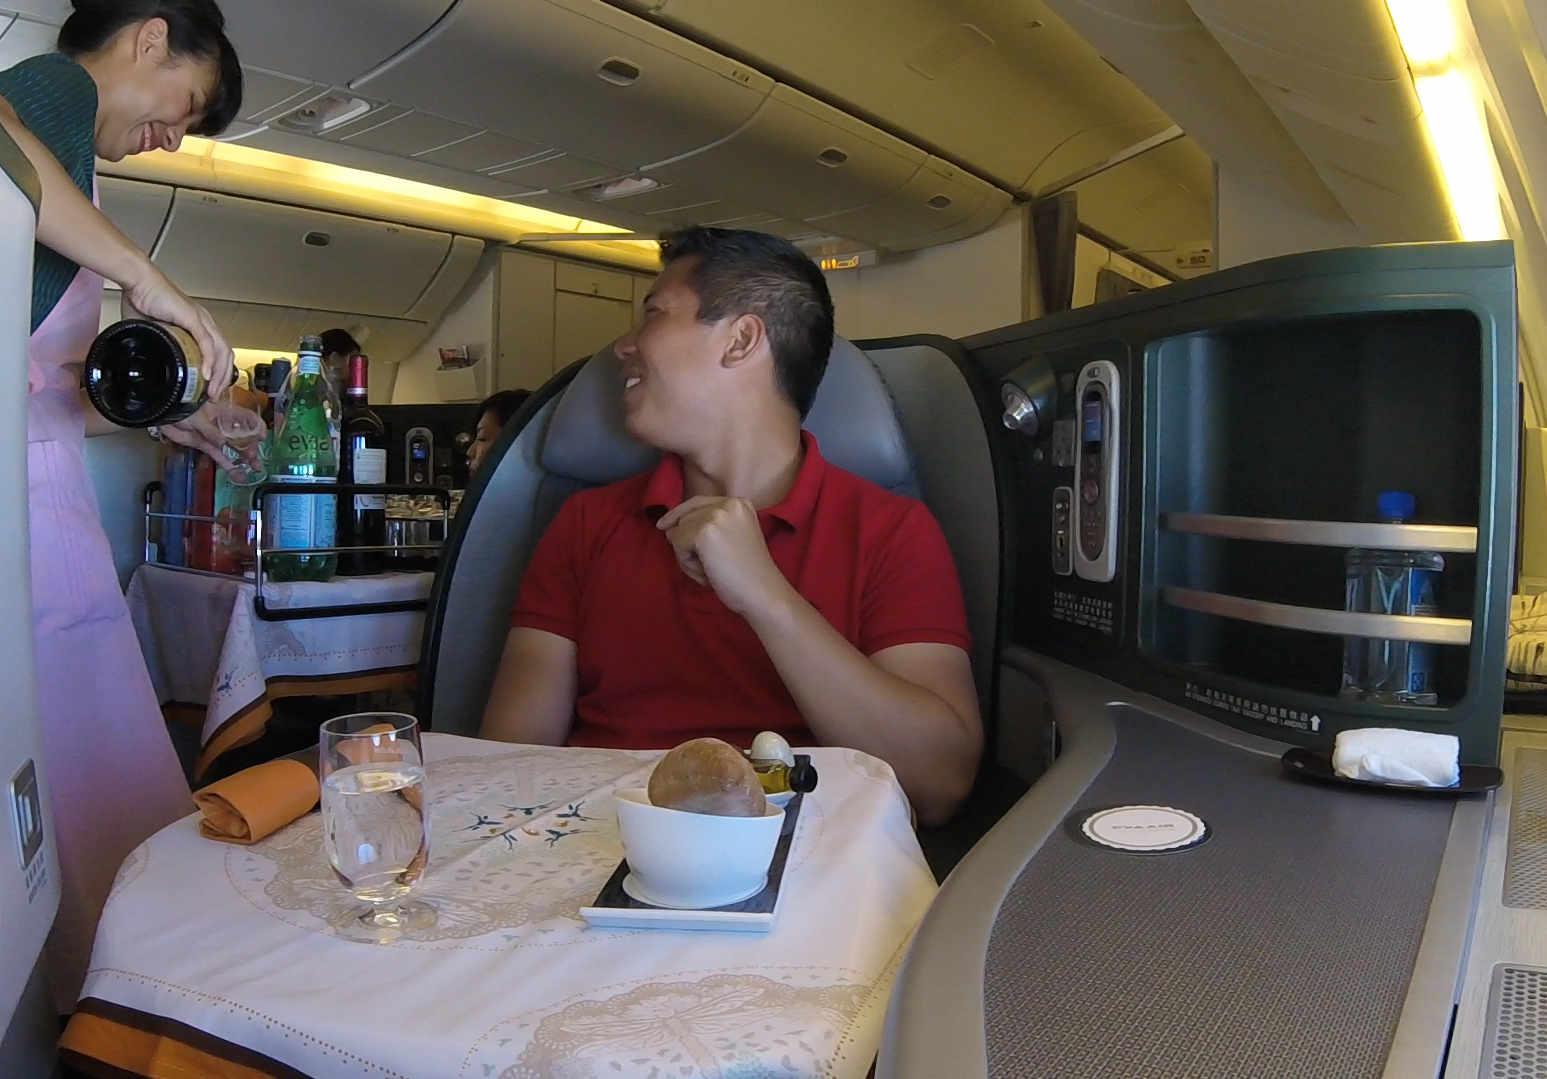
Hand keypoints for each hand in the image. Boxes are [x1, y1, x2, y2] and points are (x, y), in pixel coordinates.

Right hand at [122, 267, 233, 399]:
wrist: (137, 281)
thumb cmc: (143, 300)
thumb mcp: (153, 332)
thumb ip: (157, 347)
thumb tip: (151, 364)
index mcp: (199, 326)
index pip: (218, 353)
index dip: (218, 372)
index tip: (210, 389)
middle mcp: (205, 323)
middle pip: (225, 355)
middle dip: (222, 379)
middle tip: (213, 396)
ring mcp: (201, 320)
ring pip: (220, 351)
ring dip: (218, 374)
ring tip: (211, 390)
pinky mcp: (192, 317)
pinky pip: (207, 342)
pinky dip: (209, 360)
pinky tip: (206, 374)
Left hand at [159, 402, 253, 476]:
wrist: (165, 413)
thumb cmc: (183, 408)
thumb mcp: (199, 418)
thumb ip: (212, 432)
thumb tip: (223, 443)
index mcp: (226, 413)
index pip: (247, 419)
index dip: (256, 427)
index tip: (261, 437)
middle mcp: (224, 425)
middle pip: (243, 436)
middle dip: (252, 447)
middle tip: (255, 458)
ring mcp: (215, 436)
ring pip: (234, 448)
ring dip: (245, 458)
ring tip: (255, 468)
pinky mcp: (206, 445)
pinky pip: (220, 456)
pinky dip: (228, 466)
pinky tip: (238, 474)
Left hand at [656, 496, 791, 616]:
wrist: (762, 592)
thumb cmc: (747, 575)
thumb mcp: (732, 539)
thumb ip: (708, 527)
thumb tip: (668, 528)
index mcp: (739, 503)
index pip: (697, 502)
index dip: (678, 515)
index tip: (663, 526)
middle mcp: (728, 503)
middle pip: (684, 518)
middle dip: (688, 546)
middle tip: (710, 569)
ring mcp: (716, 515)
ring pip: (678, 532)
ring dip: (688, 558)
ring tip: (712, 572)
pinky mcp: (704, 531)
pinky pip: (677, 545)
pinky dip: (687, 564)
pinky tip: (709, 573)